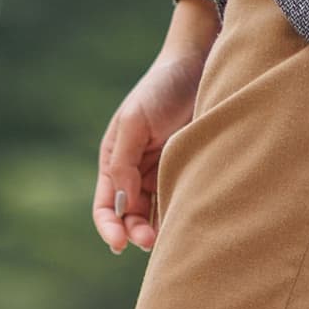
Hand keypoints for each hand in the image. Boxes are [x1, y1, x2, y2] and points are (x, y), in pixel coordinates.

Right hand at [93, 0, 220, 253]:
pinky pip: (180, 200)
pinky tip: (187, 222)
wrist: (202, 64)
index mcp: (115, 161)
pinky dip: (180, 215)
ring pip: (156, 214)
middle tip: (151, 241)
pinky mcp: (188, 170)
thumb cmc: (161, 89)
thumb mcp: (134, 122)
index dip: (109, 228)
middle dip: (136, 232)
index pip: (106, 206)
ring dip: (159, 229)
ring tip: (170, 238)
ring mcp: (162, 173)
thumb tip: (124, 203)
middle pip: (130, 216)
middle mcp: (135, 172)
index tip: (119, 244)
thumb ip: (124, 162)